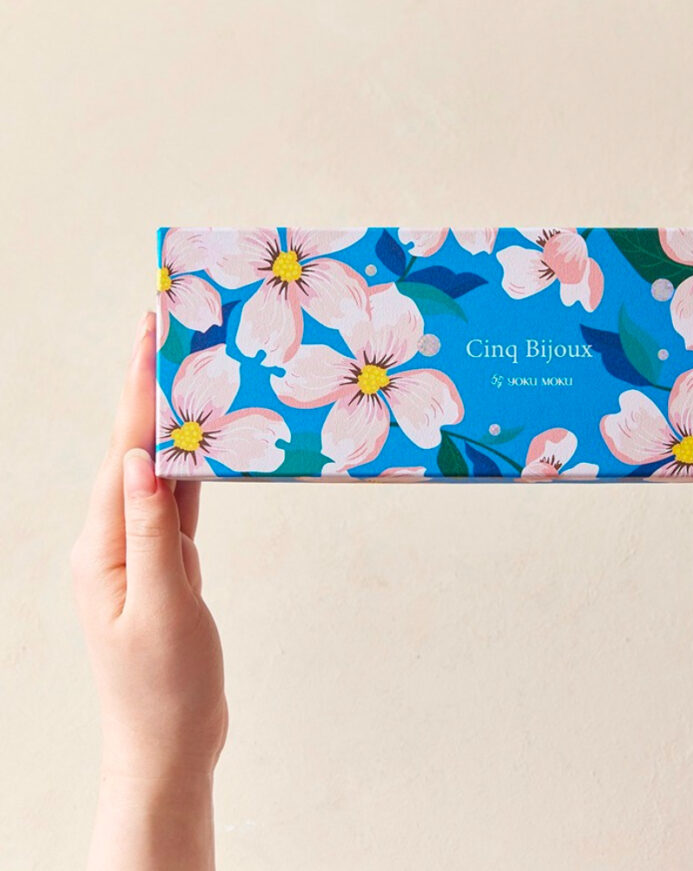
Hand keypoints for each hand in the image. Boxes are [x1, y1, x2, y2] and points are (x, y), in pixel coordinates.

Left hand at [72, 311, 225, 869]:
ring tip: (189, 372)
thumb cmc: (164, 689)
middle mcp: (113, 540)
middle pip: (132, 449)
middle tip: (171, 332)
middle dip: (149, 389)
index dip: (139, 391)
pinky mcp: (165, 565)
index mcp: (103, 548)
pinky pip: (176, 503)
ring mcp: (139, 552)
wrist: (167, 745)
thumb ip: (154, 534)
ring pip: (155, 471)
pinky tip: (204, 445)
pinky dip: (190, 467)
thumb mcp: (164, 611)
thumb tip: (141, 461)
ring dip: (170, 422)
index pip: (123, 453)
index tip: (151, 335)